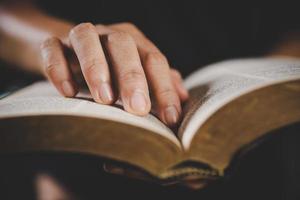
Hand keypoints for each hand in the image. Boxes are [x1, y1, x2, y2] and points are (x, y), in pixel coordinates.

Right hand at [40, 22, 187, 125]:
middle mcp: (109, 35)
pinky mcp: (53, 43)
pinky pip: (53, 48)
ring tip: (104, 100)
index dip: (164, 89)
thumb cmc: (112, 69)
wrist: (72, 54)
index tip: (170, 118)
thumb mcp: (137, 76)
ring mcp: (80, 37)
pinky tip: (66, 92)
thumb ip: (160, 84)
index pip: (154, 60)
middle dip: (132, 77)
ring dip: (96, 68)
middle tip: (138, 108)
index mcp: (134, 42)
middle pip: (123, 45)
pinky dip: (59, 68)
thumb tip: (183, 99)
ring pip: (87, 40)